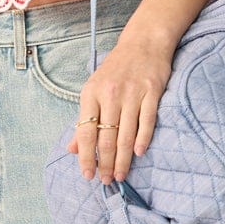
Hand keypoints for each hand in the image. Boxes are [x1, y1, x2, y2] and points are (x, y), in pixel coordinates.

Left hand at [66, 26, 175, 182]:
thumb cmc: (116, 69)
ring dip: (122, 159)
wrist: (143, 42)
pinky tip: (138, 154)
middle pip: (106, 137)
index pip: (85, 132)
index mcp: (90, 94)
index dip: (86, 156)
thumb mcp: (94, 90)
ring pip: (125, 134)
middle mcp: (110, 94)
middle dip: (105, 163)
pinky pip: (146, 121)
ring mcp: (132, 93)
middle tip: (106, 181)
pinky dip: (142, 139)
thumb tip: (72, 149)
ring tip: (120, 175)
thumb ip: (84, 120)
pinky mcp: (152, 92)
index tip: (87, 175)